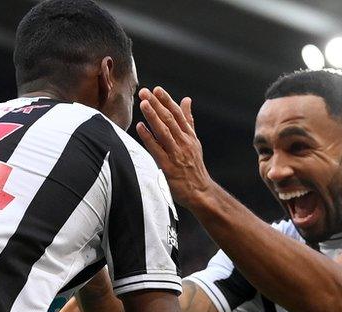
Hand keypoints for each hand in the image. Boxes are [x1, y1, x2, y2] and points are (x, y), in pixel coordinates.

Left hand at [136, 86, 215, 209]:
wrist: (200, 191)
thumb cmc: (194, 166)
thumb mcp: (194, 141)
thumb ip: (188, 120)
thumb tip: (186, 100)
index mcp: (189, 135)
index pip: (177, 114)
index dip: (167, 101)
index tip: (157, 89)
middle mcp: (184, 142)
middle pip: (169, 119)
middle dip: (157, 104)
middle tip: (145, 92)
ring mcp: (176, 154)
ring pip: (164, 131)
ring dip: (153, 116)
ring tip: (143, 103)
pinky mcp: (168, 166)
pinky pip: (157, 149)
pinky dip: (149, 137)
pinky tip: (140, 127)